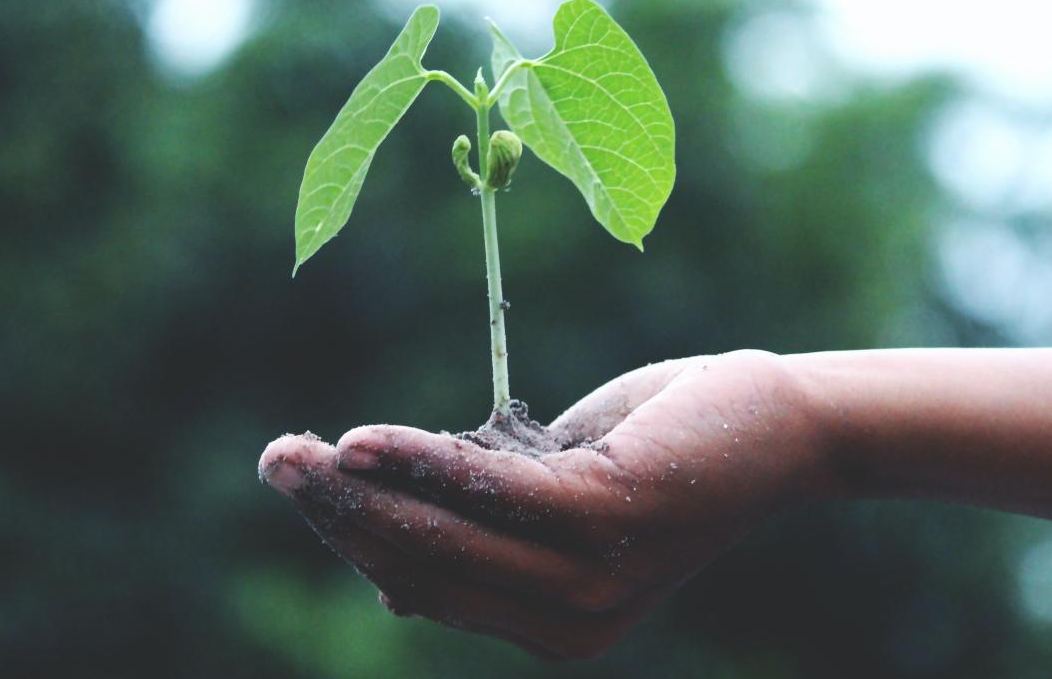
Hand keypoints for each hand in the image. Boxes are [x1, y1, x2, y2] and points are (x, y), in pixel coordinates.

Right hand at [257, 350, 839, 658]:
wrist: (777, 426)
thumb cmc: (661, 451)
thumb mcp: (559, 498)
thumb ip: (486, 532)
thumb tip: (389, 580)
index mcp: (553, 626)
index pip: (429, 586)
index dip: (357, 539)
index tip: (305, 486)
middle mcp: (569, 623)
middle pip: (424, 567)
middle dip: (339, 516)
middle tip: (274, 462)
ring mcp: (590, 579)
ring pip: (445, 536)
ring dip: (360, 492)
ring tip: (295, 453)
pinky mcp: (607, 519)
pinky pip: (490, 491)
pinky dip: (421, 463)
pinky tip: (363, 441)